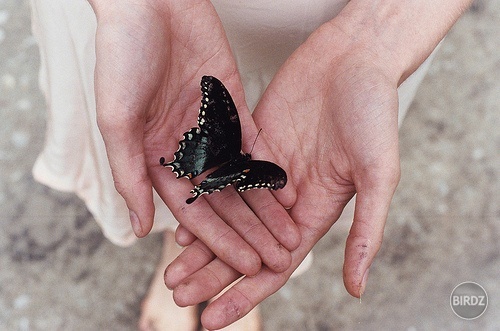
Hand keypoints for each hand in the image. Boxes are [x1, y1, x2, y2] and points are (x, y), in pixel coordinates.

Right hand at [88, 0, 299, 274]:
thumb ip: (130, 176)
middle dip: (251, 231)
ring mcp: (210, 128)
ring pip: (243, 177)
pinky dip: (269, 166)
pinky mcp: (232, 104)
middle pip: (223, 201)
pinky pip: (254, 141)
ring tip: (291, 234)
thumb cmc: (122, 59)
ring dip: (266, 207)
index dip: (221, 241)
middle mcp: (185, 149)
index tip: (247, 264)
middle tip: (279, 258)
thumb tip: (139, 229)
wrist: (150, 3)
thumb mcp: (118, 122)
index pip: (193, 212)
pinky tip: (288, 189)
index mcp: (156, 160)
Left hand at [165, 21, 400, 327]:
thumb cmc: (374, 114)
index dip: (245, 294)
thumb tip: (356, 289)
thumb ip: (366, 231)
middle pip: (243, 247)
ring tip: (172, 270)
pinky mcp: (250, 142)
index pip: (274, 265)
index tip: (213, 319)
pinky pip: (220, 177)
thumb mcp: (376, 176)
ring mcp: (266, 171)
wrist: (354, 58)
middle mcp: (286, 198)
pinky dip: (201, 199)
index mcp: (314, 212)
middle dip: (212, 274)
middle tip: (178, 296)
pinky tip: (178, 219)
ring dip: (201, 243)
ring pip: (226, 216)